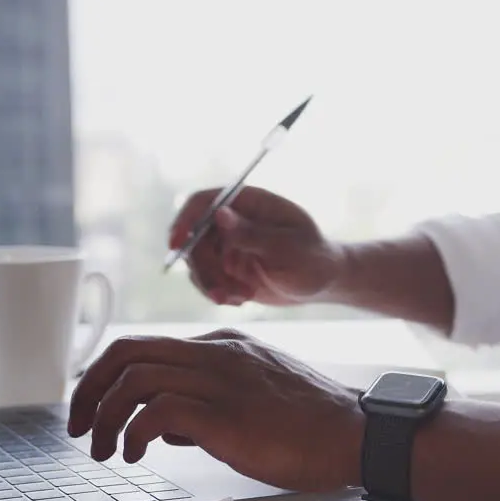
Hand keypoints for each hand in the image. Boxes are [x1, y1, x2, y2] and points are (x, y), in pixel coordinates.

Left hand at [66, 329, 364, 493]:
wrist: (357, 433)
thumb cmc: (314, 425)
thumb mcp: (256, 399)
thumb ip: (211, 404)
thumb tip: (166, 428)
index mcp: (224, 347)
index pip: (147, 346)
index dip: (109, 377)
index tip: (96, 408)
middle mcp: (216, 354)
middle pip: (126, 351)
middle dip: (88, 389)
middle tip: (78, 425)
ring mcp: (220, 380)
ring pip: (133, 378)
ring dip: (103, 416)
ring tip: (103, 449)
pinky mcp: (225, 414)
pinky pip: (155, 412)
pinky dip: (132, 433)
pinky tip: (135, 455)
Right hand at [169, 186, 345, 306]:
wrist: (323, 282)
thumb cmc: (314, 259)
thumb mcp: (287, 248)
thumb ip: (252, 233)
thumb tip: (219, 214)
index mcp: (248, 202)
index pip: (204, 202)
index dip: (185, 219)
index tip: (175, 245)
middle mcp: (232, 220)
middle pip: (194, 237)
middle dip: (203, 268)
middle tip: (221, 293)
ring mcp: (227, 244)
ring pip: (197, 263)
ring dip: (211, 284)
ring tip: (240, 298)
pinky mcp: (226, 267)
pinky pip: (206, 279)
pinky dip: (218, 293)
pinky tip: (243, 299)